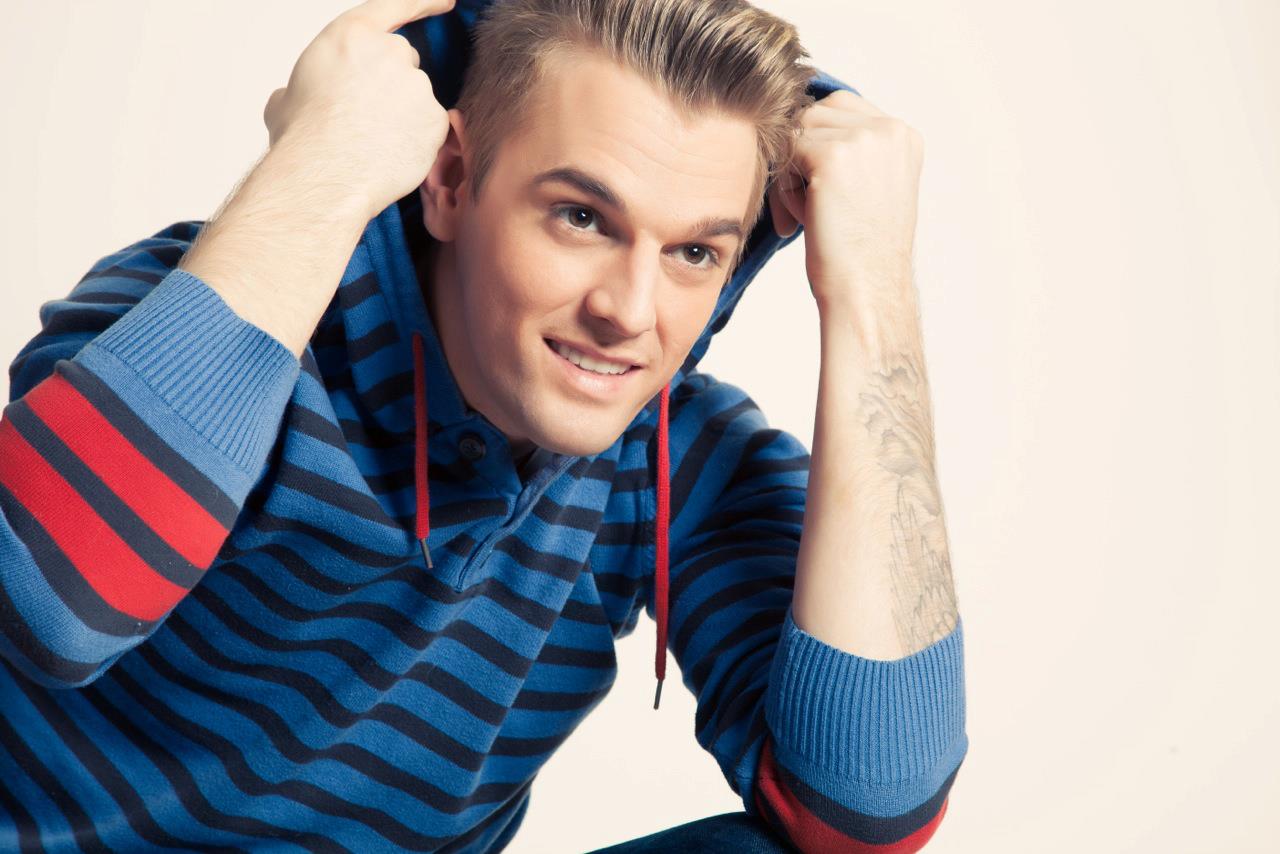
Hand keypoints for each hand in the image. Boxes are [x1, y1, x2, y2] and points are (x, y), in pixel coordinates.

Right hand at [262, 0, 455, 223]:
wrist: (324, 174)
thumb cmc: (303, 137)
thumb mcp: (287, 97)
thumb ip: (304, 85)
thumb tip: (291, 98)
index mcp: (351, 35)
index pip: (396, 6)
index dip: (424, 2)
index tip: (446, 1)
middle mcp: (390, 52)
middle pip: (403, 60)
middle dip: (390, 83)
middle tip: (365, 116)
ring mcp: (418, 86)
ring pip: (417, 97)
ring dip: (403, 114)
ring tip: (372, 142)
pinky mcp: (436, 119)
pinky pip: (431, 127)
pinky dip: (417, 139)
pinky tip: (392, 154)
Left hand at [767, 90, 922, 308]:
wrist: (867, 291)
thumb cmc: (861, 252)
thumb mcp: (870, 188)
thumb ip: (851, 152)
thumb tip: (797, 122)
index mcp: (904, 135)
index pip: (840, 106)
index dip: (816, 142)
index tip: (818, 188)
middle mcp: (890, 129)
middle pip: (814, 113)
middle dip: (800, 156)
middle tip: (802, 208)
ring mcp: (863, 139)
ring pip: (796, 132)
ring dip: (790, 172)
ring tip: (804, 215)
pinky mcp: (831, 156)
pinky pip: (785, 154)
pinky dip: (783, 188)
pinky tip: (799, 220)